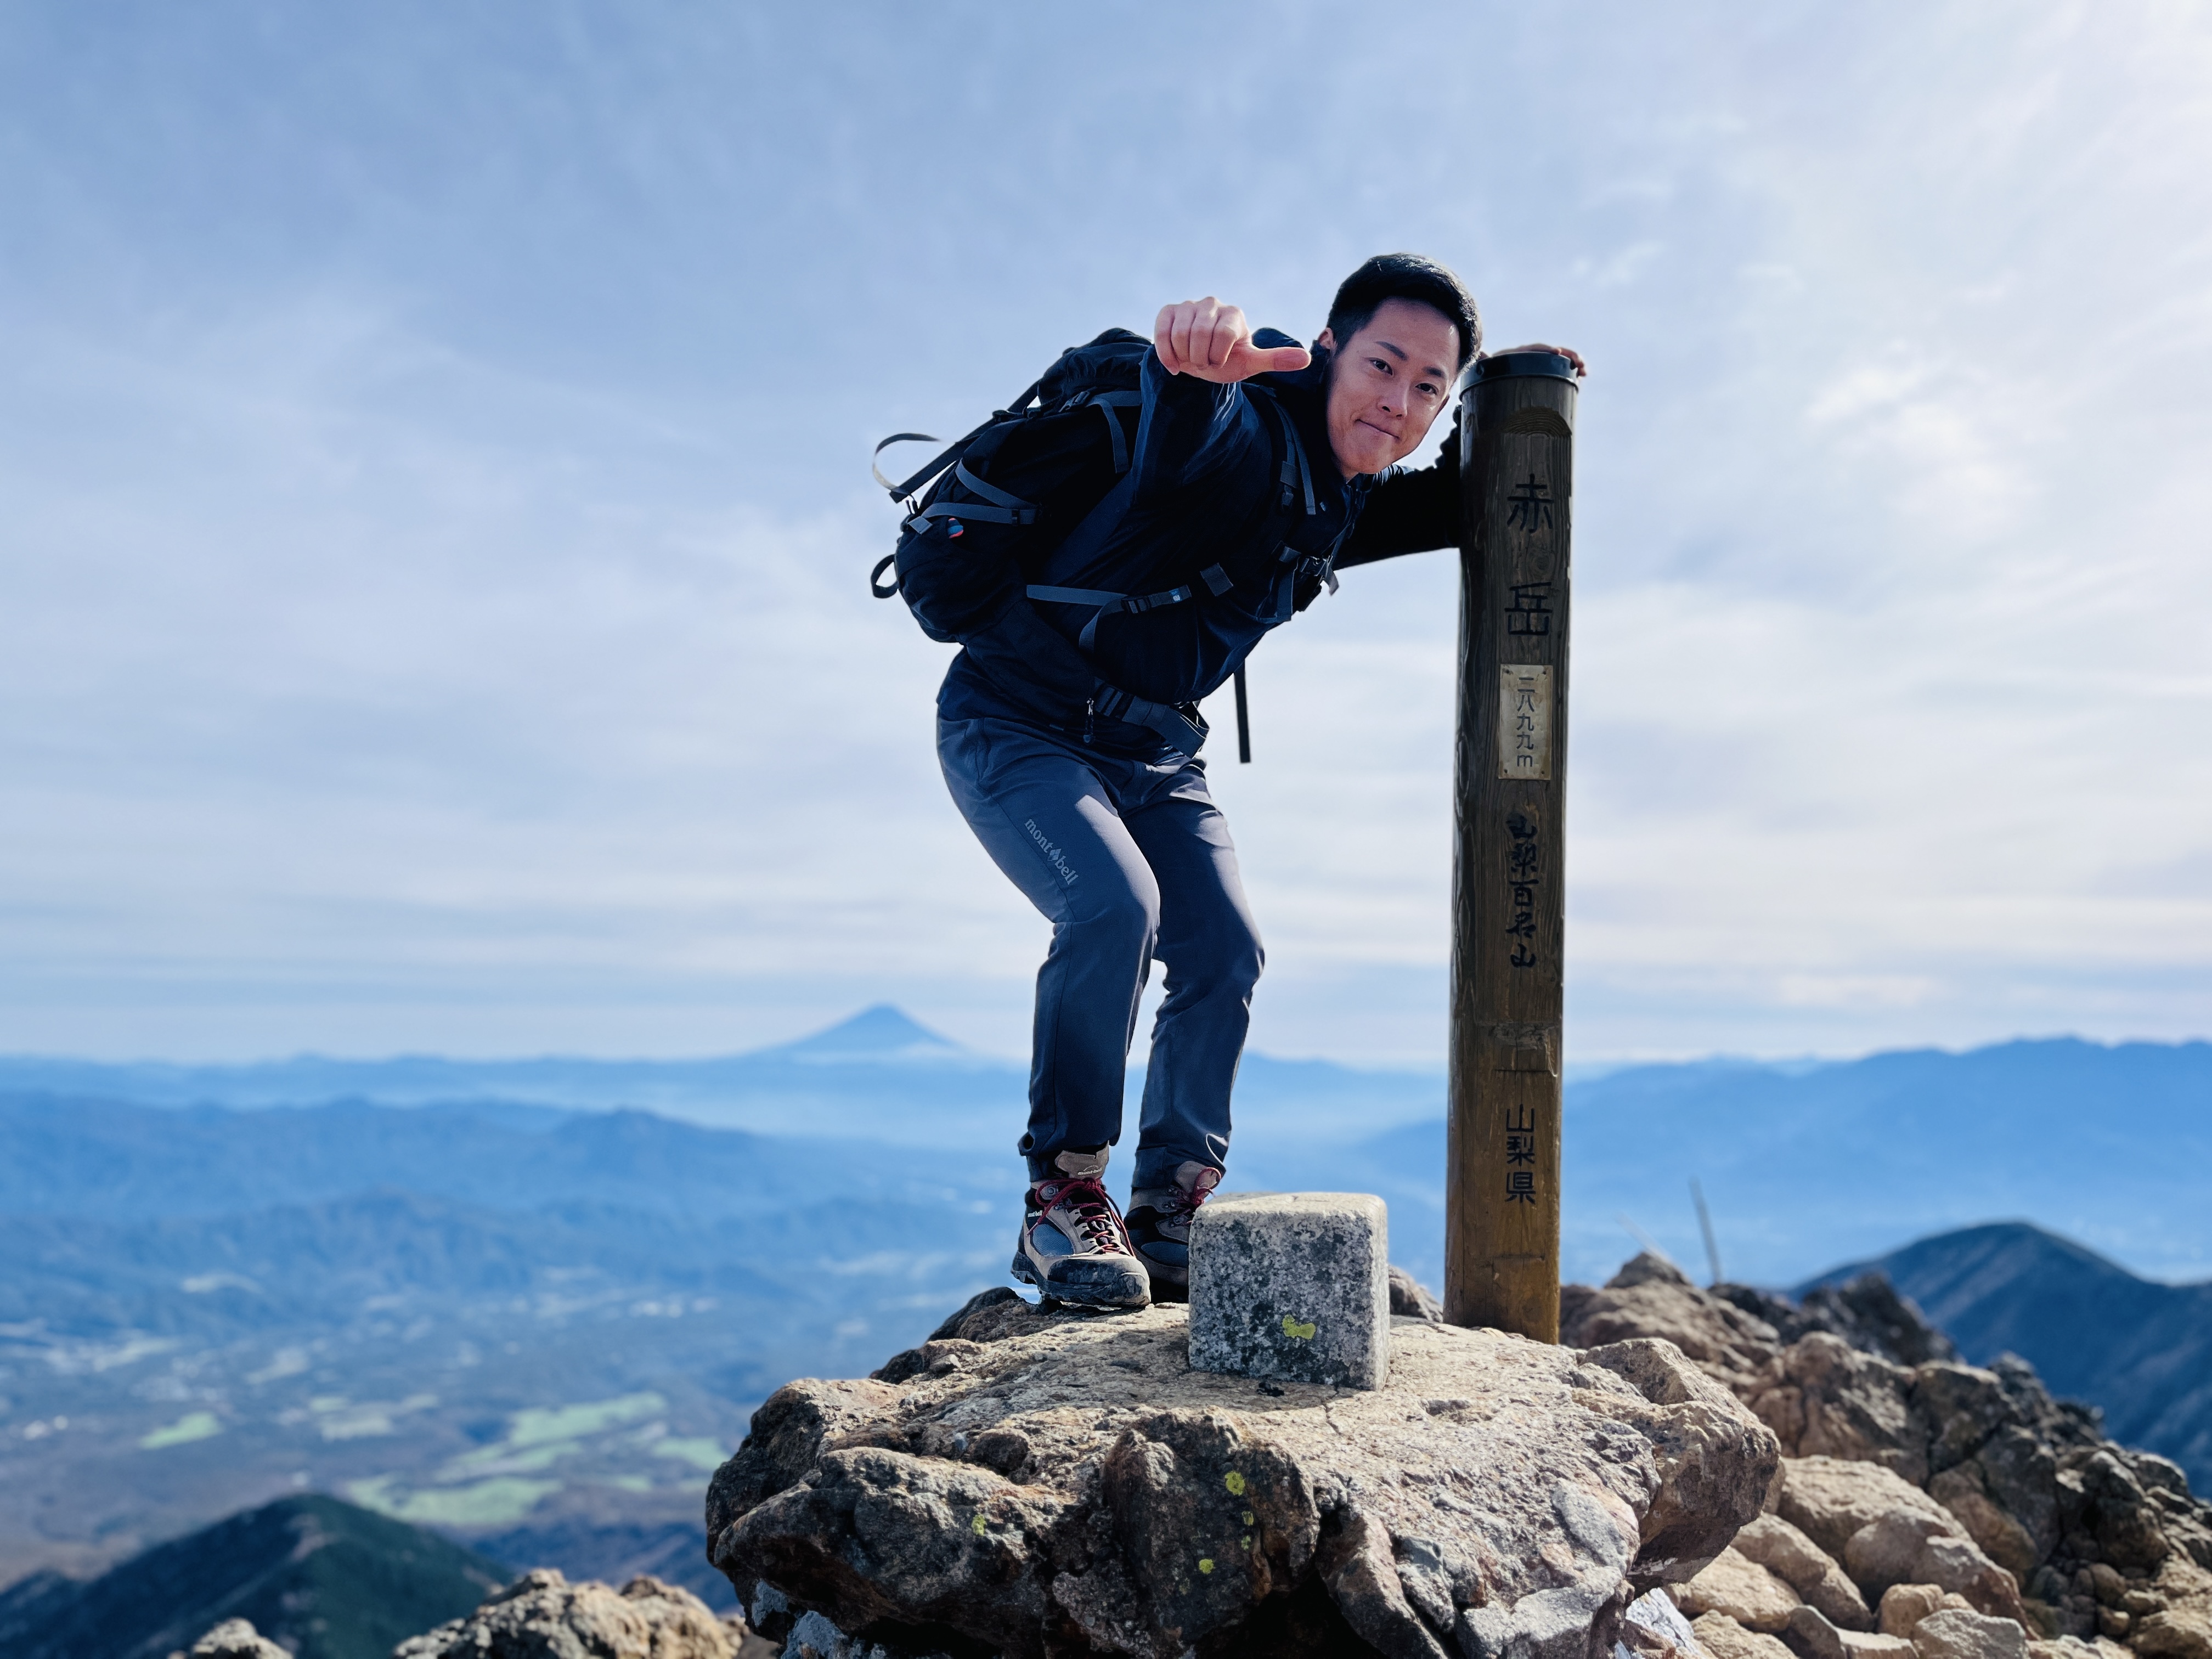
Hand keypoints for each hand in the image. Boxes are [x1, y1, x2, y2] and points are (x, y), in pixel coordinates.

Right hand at [1153, 297, 1312, 381]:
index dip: (1218, 356)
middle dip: (1200, 358)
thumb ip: (1275, 360)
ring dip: (1184, 356)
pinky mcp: (1168, 311)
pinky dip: (1166, 354)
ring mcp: (1188, 306)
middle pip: (1200, 334)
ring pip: (1180, 334)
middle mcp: (1212, 304)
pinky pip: (1162, 333)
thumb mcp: (1250, 364)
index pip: (1223, 335)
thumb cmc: (1227, 361)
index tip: (1220, 362)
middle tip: (1204, 362)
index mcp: (1234, 315)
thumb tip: (1307, 359)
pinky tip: (1174, 363)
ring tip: (1191, 358)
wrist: (1199, 363)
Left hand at [1485, 342, 1587, 376]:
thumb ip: (1483, 362)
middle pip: (1552, 354)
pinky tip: (1580, 379)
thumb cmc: (1487, 374)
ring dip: (1573, 364)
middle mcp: (1529, 357)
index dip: (1545, 350)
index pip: (1534, 349)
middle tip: (1581, 364)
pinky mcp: (1541, 373)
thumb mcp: (1485, 369)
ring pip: (1558, 362)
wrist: (1489, 376)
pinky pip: (1558, 371)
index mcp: (1516, 355)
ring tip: (1585, 372)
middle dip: (1568, 356)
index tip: (1557, 353)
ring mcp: (1537, 365)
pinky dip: (1569, 373)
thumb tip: (1480, 353)